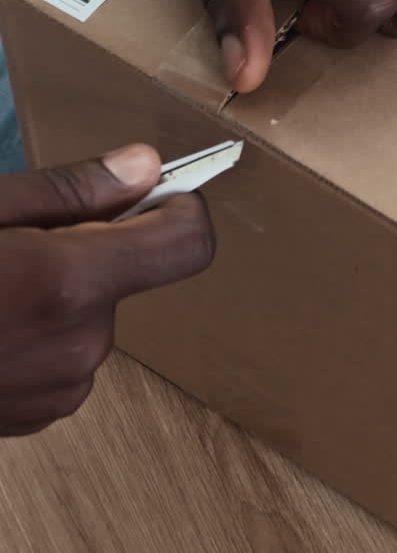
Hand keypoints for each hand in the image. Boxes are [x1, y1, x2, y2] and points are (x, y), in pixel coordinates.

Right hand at [0, 145, 213, 436]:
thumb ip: (71, 191)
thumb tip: (145, 167)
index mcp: (71, 284)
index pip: (189, 244)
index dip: (182, 207)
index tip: (155, 189)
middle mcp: (81, 345)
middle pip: (128, 274)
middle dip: (91, 244)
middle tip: (18, 235)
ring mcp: (61, 390)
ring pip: (94, 312)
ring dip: (62, 288)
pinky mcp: (38, 417)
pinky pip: (67, 353)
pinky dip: (42, 327)